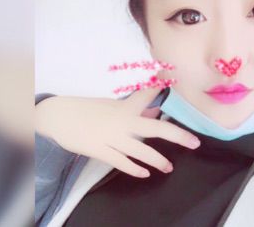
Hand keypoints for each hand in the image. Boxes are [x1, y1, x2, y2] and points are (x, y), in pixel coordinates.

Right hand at [36, 88, 200, 177]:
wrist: (59, 116)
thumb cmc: (87, 108)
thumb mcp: (112, 106)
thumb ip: (134, 109)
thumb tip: (154, 110)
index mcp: (124, 107)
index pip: (148, 94)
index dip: (162, 86)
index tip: (176, 80)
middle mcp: (122, 122)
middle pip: (155, 129)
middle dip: (176, 135)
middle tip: (194, 142)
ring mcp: (113, 138)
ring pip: (141, 151)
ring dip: (158, 160)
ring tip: (169, 167)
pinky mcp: (101, 151)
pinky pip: (122, 163)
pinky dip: (134, 169)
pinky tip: (145, 173)